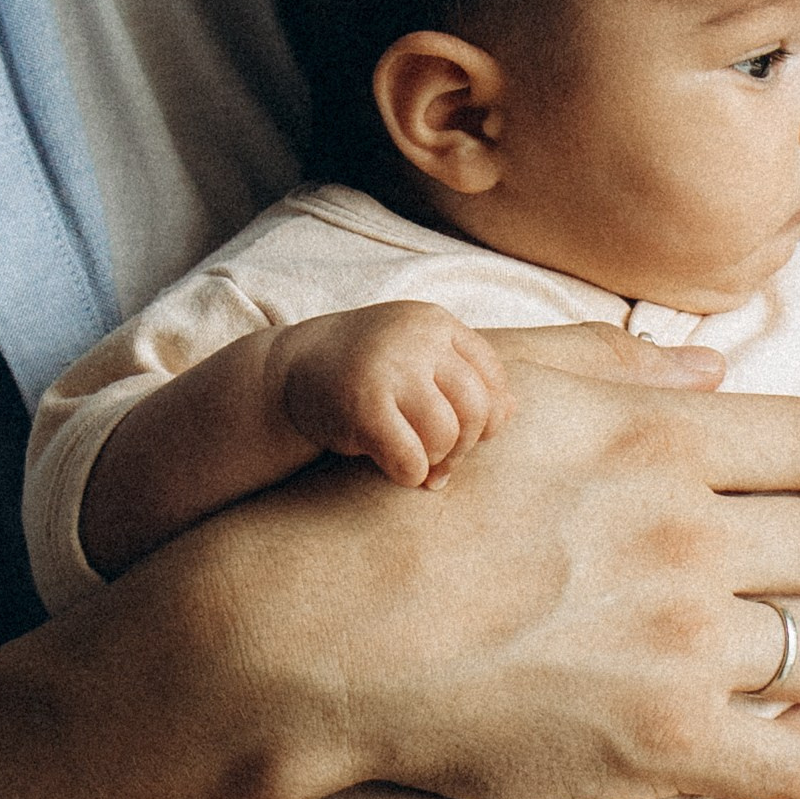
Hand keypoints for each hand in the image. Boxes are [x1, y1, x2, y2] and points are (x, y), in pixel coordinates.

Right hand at [219, 327, 799, 798]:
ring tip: (790, 666)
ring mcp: (683, 644)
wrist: (310, 633)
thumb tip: (721, 368)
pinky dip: (790, 751)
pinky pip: (793, 761)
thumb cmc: (388, 499)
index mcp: (662, 437)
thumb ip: (620, 369)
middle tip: (795, 586)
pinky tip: (752, 736)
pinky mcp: (662, 744)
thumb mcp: (500, 389)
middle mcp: (691, 533)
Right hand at [272, 303, 512, 486]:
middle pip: (477, 408)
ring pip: (447, 435)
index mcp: (435, 323)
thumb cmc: (365, 371)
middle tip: (444, 461)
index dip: (488, 416)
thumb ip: (463, 376)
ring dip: (436, 461)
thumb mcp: (416, 359)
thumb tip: (511, 412)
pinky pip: (411, 459)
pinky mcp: (363, 405)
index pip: (492, 377)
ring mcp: (389, 369)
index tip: (465, 435)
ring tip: (417, 461)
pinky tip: (394, 468)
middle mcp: (416, 339)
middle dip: (466, 446)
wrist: (288, 371)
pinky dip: (409, 475)